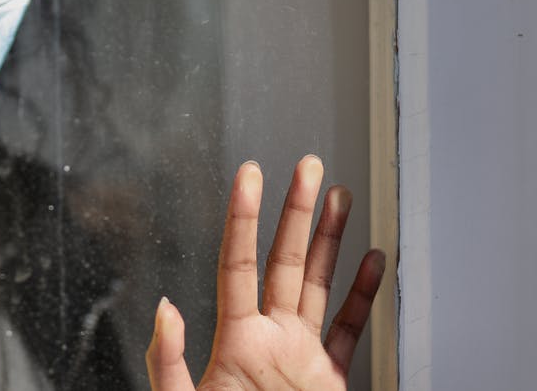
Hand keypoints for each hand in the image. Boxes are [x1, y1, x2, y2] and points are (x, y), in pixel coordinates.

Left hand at [146, 156, 384, 389]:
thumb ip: (170, 362)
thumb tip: (165, 307)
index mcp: (237, 341)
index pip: (239, 264)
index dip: (244, 217)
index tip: (250, 173)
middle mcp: (271, 340)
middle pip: (285, 262)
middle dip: (297, 213)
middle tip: (308, 167)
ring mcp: (302, 357)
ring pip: (319, 285)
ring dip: (330, 241)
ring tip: (339, 196)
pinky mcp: (329, 380)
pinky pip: (349, 330)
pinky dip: (362, 295)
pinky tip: (371, 261)